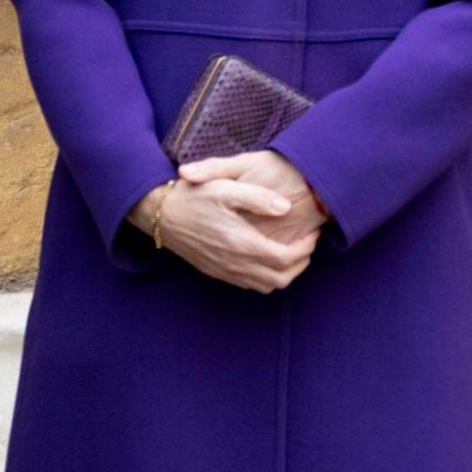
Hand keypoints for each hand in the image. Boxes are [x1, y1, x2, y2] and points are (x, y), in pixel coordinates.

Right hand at [127, 161, 319, 291]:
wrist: (159, 214)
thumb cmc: (193, 195)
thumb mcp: (225, 186)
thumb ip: (258, 197)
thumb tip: (285, 208)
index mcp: (241, 241)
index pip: (285, 258)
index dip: (305, 248)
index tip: (311, 234)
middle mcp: (234, 262)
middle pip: (281, 278)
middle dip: (301, 263)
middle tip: (307, 244)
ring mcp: (224, 271)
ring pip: (266, 285)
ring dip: (285, 272)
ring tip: (292, 251)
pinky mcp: (216, 272)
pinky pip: (250, 285)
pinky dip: (266, 276)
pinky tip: (267, 257)